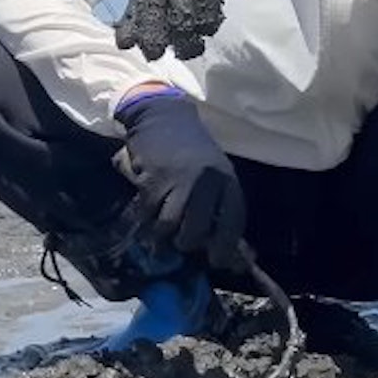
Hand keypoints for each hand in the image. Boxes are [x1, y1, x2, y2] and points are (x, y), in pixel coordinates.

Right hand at [114, 91, 245, 270]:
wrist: (163, 117)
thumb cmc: (191, 151)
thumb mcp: (215, 174)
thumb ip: (220, 208)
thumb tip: (232, 254)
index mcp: (227, 181)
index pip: (232, 224)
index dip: (225, 248)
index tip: (216, 261)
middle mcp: (207, 182)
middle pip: (197, 232)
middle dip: (187, 244)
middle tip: (181, 243)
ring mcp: (180, 181)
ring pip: (170, 226)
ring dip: (163, 234)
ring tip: (161, 230)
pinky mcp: (154, 179)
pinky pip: (149, 212)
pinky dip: (146, 217)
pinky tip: (147, 211)